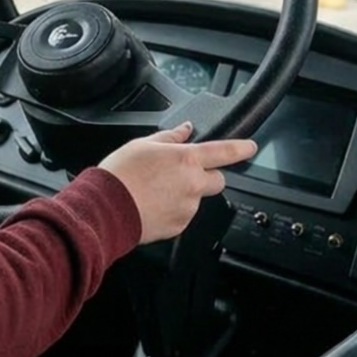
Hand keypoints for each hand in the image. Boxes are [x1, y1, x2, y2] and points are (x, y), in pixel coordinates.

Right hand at [98, 122, 257, 244]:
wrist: (106, 208)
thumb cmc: (121, 175)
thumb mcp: (143, 144)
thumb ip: (170, 137)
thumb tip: (185, 130)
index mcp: (186, 159)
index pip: (223, 152)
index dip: (240, 148)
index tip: (250, 147)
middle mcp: (192, 184)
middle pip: (217, 180)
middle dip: (207, 176)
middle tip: (183, 174)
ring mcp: (188, 208)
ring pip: (197, 199)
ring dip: (185, 194)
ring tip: (157, 191)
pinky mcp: (179, 226)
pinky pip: (184, 215)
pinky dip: (174, 210)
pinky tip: (154, 205)